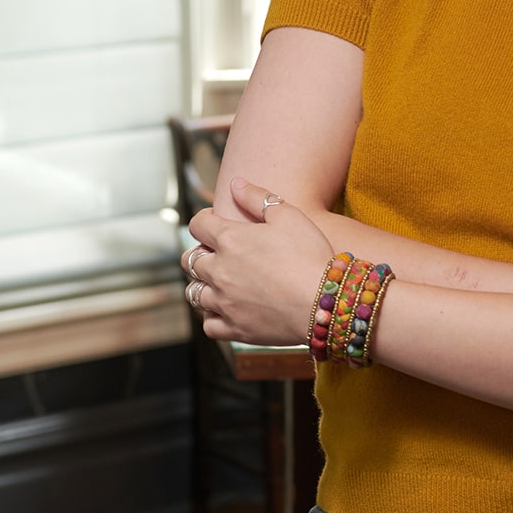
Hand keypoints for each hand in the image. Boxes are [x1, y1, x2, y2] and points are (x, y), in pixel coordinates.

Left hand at [182, 176, 332, 345]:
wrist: (323, 301)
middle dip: (199, 253)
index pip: (197, 224)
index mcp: (230, 239)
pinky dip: (213, 316)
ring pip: (194, 293)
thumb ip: (257, 197)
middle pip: (190, 260)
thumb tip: (235, 183)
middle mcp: (220, 270)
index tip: (215, 222)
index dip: (204, 220)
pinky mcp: (234, 328)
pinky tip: (227, 309)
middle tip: (216, 253)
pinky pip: (209, 325)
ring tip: (220, 282)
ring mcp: (224, 302)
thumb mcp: (288, 215)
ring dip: (203, 285)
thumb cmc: (309, 255)